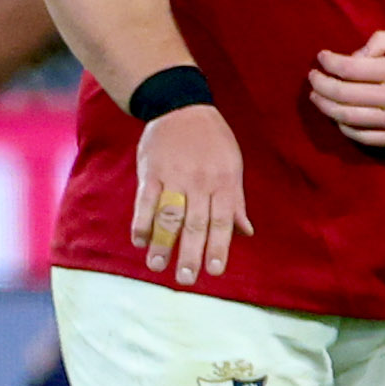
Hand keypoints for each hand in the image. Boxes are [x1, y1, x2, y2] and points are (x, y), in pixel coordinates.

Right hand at [130, 104, 248, 286]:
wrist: (181, 107)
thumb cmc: (213, 140)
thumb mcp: (233, 166)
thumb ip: (236, 201)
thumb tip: (245, 232)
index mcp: (224, 183)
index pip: (221, 221)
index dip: (219, 247)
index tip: (215, 271)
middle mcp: (200, 183)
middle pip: (195, 223)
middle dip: (191, 253)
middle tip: (186, 279)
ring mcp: (174, 177)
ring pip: (169, 215)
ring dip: (163, 243)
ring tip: (158, 266)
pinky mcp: (150, 172)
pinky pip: (145, 200)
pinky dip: (142, 221)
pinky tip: (139, 241)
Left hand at [307, 30, 384, 146]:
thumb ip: (382, 41)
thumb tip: (355, 57)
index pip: (349, 68)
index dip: (328, 63)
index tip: (321, 58)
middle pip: (342, 94)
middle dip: (320, 85)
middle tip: (313, 78)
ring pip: (347, 118)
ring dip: (325, 107)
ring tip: (317, 98)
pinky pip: (364, 138)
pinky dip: (345, 128)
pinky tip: (338, 119)